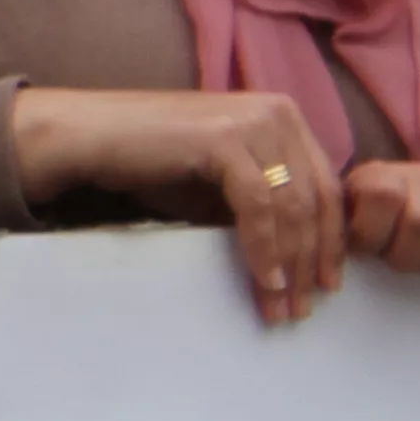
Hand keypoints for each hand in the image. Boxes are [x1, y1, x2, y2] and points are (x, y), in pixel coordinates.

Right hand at [13, 85, 344, 323]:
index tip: (327, 285)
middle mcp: (277, 112)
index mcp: (283, 118)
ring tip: (281, 307)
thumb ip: (262, 205)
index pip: (325, 187)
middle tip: (303, 308)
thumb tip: (300, 255)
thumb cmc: (148, 162)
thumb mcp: (220, 186)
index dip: (331, 241)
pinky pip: (260, 206)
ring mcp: (252, 121)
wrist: (88, 137)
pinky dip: (265, 249)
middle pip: (315, 200)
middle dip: (313, 261)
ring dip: (291, 265)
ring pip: (292, 207)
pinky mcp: (225, 139)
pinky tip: (265, 281)